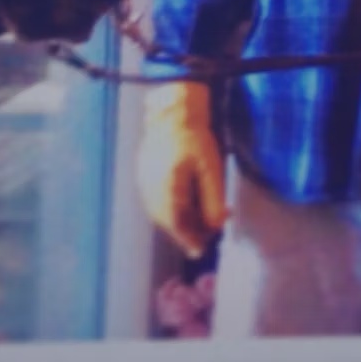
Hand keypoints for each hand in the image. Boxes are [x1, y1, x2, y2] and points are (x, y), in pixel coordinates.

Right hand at [134, 81, 228, 257]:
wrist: (173, 112)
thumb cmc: (195, 137)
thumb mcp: (211, 168)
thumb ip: (213, 200)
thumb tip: (216, 226)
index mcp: (166, 189)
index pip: (177, 226)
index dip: (189, 240)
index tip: (201, 250)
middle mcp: (150, 190)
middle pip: (168, 222)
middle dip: (188, 230)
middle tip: (209, 231)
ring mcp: (144, 182)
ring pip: (162, 213)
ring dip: (180, 219)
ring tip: (202, 216)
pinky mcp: (144, 175)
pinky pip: (157, 201)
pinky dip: (172, 207)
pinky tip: (187, 202)